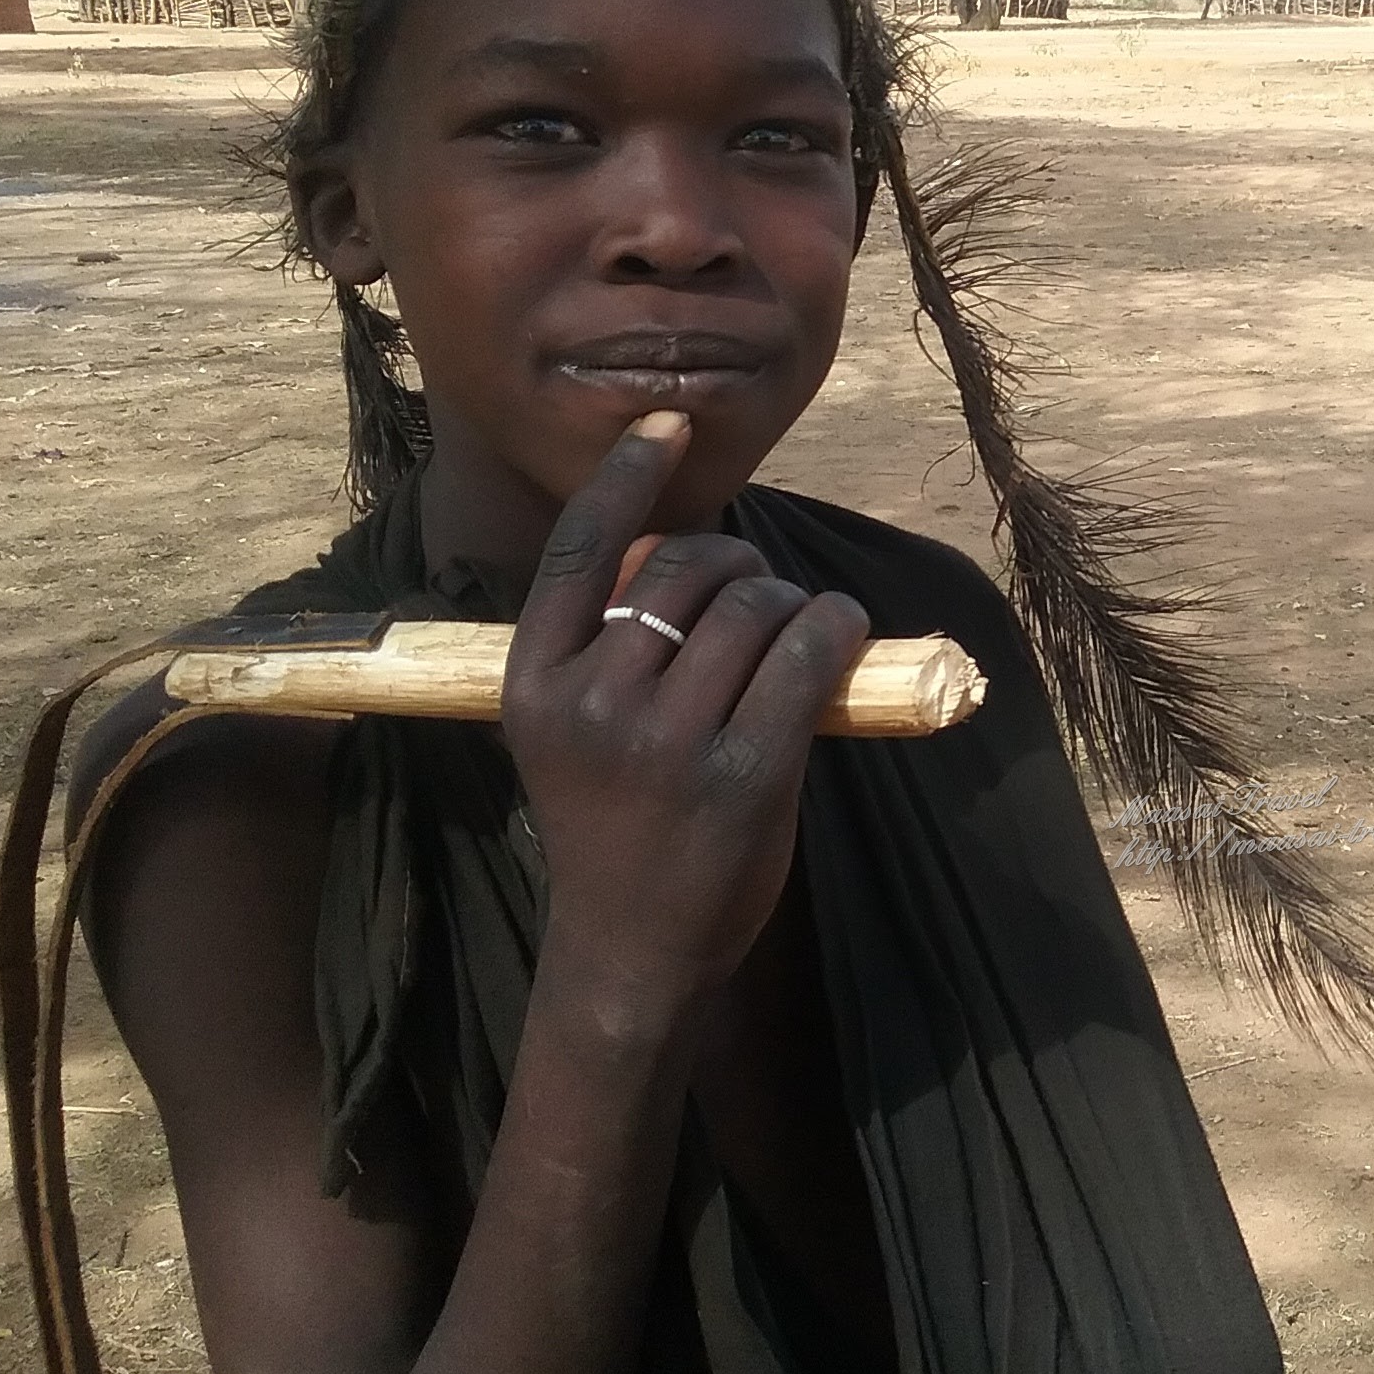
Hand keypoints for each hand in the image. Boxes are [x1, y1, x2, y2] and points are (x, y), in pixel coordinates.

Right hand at [500, 411, 869, 1008]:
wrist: (630, 950)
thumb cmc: (612, 825)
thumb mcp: (569, 730)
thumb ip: (607, 643)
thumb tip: (683, 546)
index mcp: (533, 683)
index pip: (579, 550)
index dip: (626, 476)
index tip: (665, 423)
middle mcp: (593, 703)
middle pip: (685, 569)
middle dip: (736, 565)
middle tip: (754, 597)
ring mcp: (667, 742)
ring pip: (753, 606)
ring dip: (790, 602)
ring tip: (795, 631)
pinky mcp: (745, 773)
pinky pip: (806, 655)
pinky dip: (835, 629)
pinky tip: (840, 636)